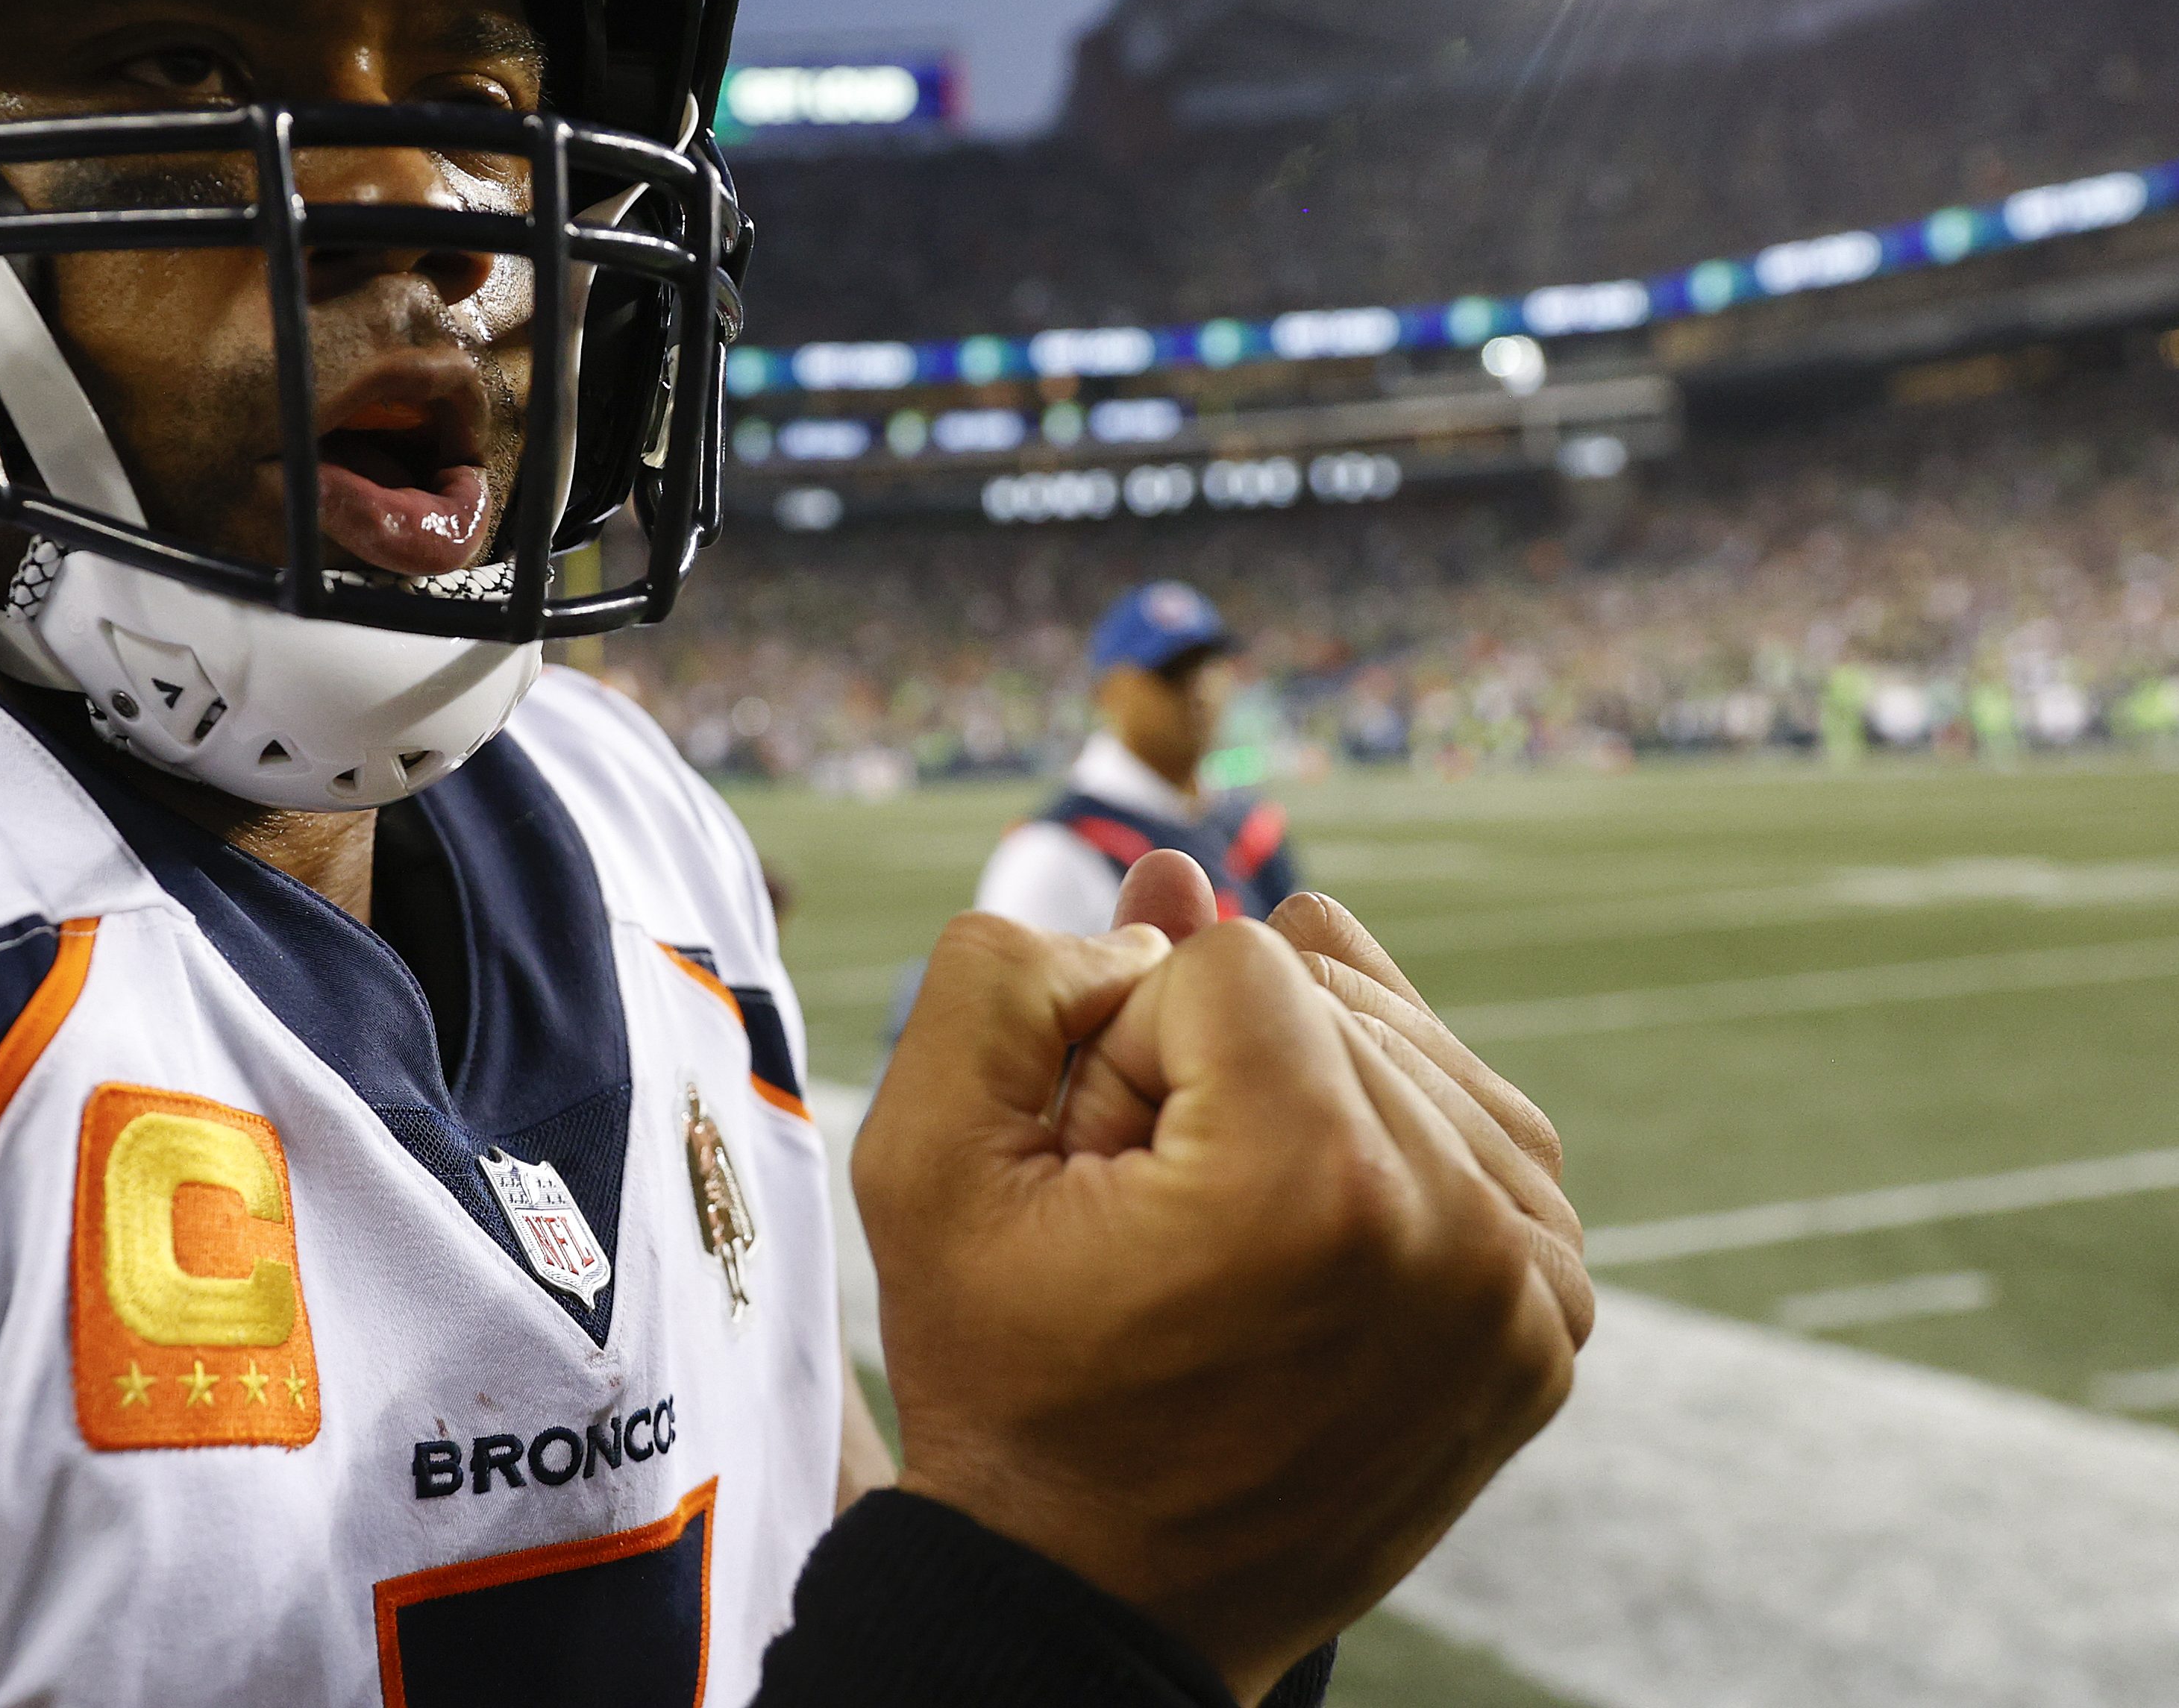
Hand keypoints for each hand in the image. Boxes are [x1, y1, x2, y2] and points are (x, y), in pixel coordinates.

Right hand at [853, 854, 1579, 1704]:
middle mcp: (1459, 1226)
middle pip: (1324, 987)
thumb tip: (1177, 879)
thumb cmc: (1007, 1378)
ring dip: (1304, 1100)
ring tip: (1226, 1237)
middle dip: (1216, 1071)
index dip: (1125, 1050)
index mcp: (1314, 1181)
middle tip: (1156, 1222)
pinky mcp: (1553, 1322)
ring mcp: (1529, 1284)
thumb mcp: (924, 1162)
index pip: (1225, 957)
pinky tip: (1312, 1226)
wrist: (1100, 1596)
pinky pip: (1483, 1132)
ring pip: (1408, 1045)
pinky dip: (1392, 1148)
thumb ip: (1014, 975)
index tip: (1101, 1183)